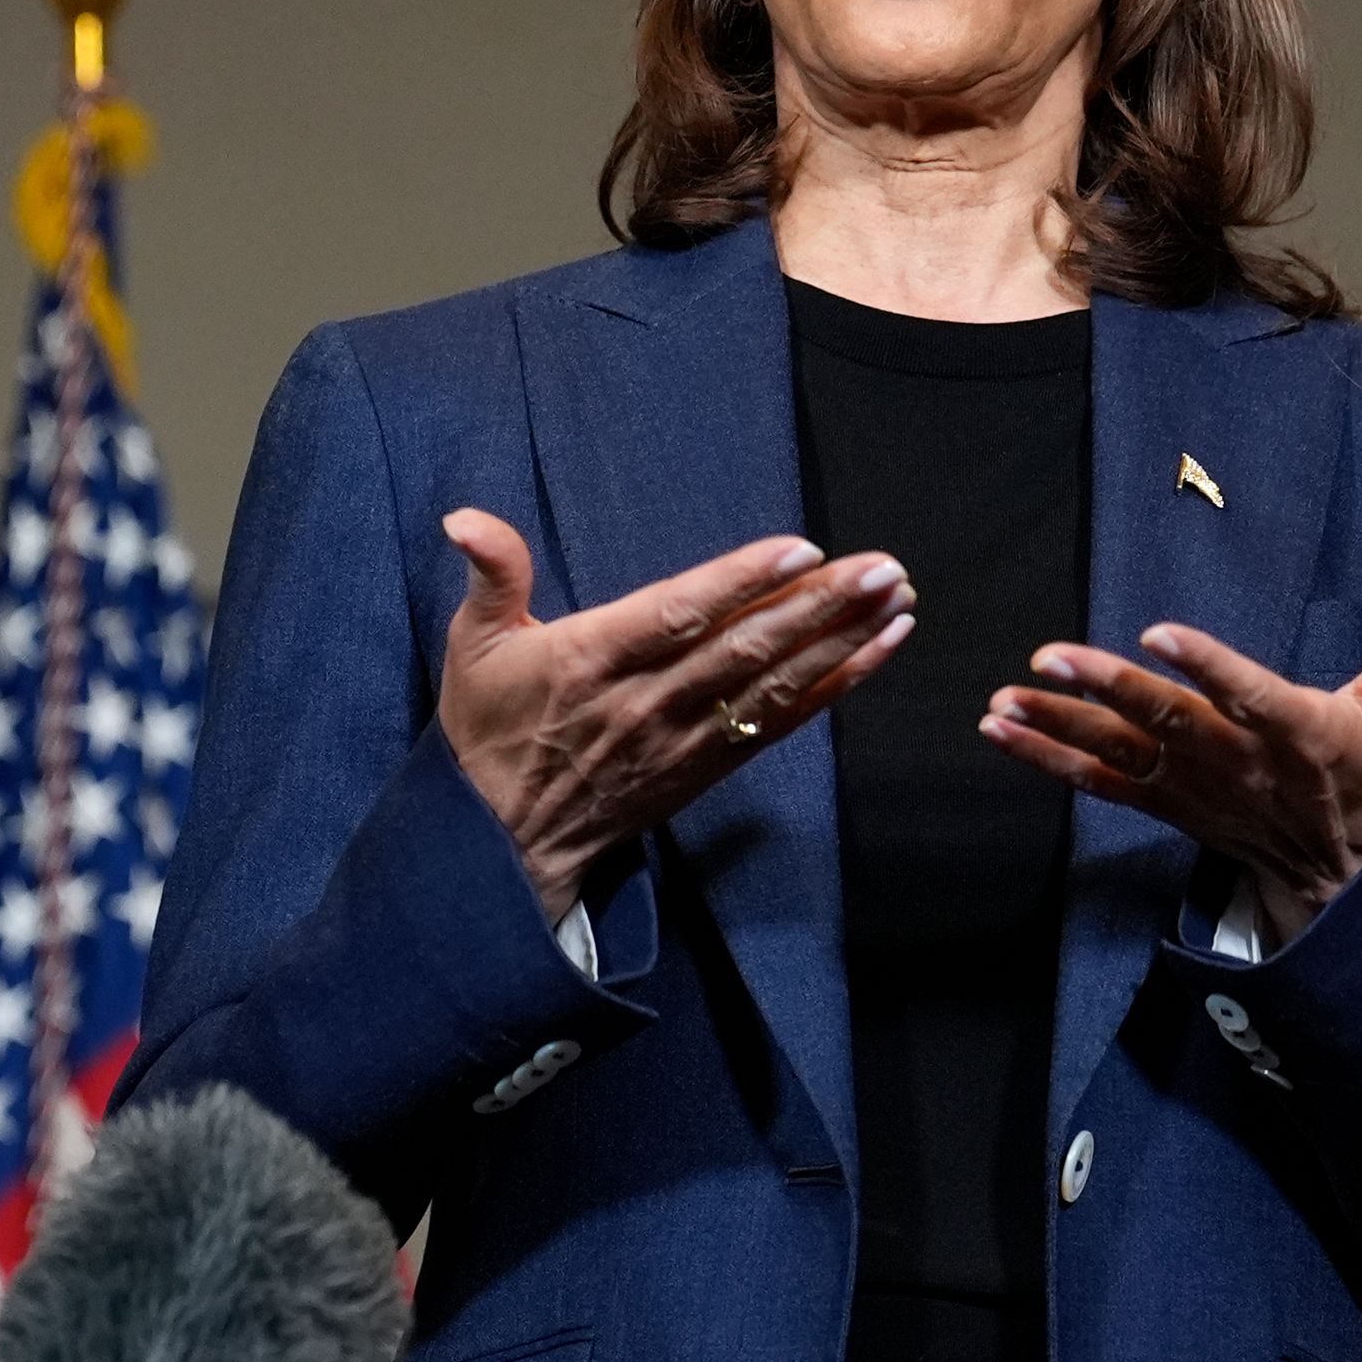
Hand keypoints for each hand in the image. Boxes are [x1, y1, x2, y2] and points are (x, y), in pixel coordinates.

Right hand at [438, 509, 914, 920]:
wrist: (502, 842)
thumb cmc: (489, 730)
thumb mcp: (472, 643)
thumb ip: (491, 573)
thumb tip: (464, 519)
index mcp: (591, 658)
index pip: (676, 615)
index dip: (739, 583)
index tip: (799, 550)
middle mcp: (646, 701)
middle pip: (744, 650)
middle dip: (820, 606)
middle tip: (882, 566)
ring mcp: (682, 739)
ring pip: (772, 687)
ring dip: (841, 642)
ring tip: (897, 600)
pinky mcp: (706, 767)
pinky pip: (777, 726)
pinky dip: (831, 690)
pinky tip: (875, 654)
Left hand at [981, 611, 1361, 941]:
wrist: (1348, 876)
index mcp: (1298, 735)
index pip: (1250, 696)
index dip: (1206, 666)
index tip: (1159, 634)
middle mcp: (1237, 764)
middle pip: (1168, 724)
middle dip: (1106, 688)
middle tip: (1051, 656)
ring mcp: (1195, 788)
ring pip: (1121, 753)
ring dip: (1058, 725)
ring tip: (1002, 699)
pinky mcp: (1166, 804)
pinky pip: (1099, 783)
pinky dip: (1048, 757)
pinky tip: (1000, 730)